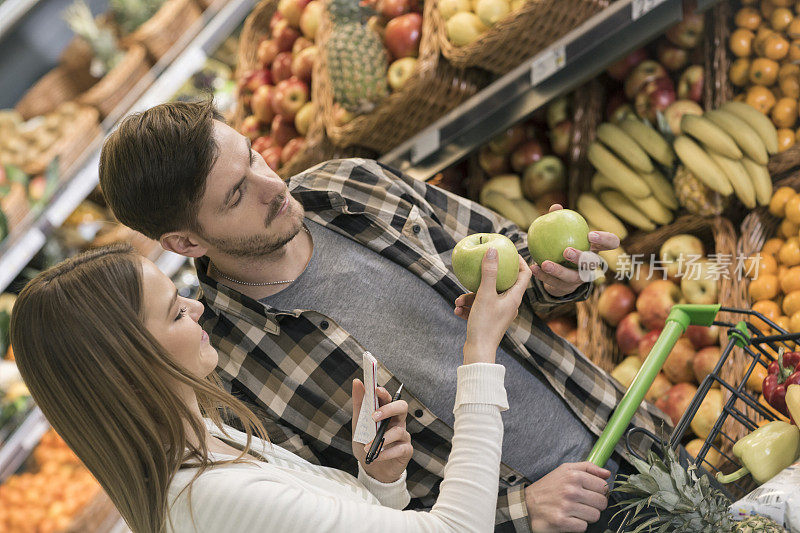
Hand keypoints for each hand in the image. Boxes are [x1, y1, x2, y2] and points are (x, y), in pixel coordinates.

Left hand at [351, 379, 411, 483]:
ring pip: (399, 430)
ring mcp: (403, 435)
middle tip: (374, 416)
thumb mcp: (359, 425)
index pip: (388, 397)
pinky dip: (386, 453)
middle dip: (389, 409)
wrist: (371, 469)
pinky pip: (400, 449)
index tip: (375, 390)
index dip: (384, 392)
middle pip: (402, 407)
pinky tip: (377, 456)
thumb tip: (357, 382)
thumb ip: (359, 404)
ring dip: (382, 439)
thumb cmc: (366, 444)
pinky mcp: (406, 450)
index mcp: (386, 412)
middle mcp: (397, 421)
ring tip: (368, 447)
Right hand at [454, 249, 531, 363]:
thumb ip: (489, 272)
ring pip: (486, 297)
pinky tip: (457, 310)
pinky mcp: (489, 321)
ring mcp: (499, 313)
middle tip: (480, 267)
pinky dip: (468, 307)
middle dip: (485, 278)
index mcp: (514, 298)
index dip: (519, 261)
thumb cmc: (484, 323)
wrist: (478, 352)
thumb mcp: (485, 295)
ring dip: (470, 297)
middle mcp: (509, 305)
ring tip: (458, 301)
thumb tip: (493, 250)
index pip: (524, 275)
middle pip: (502, 284)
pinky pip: (479, 308)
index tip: (509, 252)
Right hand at [525, 462, 610, 531]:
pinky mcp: (562, 522)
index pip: (603, 486)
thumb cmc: (548, 488)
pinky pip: (584, 527)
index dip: (600, 491)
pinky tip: (569, 518)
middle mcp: (571, 490)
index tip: (592, 493)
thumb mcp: (565, 470)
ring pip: (595, 516)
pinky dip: (577, 525)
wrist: (527, 505)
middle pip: (602, 503)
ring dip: (586, 515)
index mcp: (574, 476)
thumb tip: (607, 473)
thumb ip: (587, 467)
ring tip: (575, 511)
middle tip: (583, 503)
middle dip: (594, 505)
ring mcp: (567, 507)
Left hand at [530, 204, 619, 296]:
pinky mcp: (567, 288)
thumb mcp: (563, 233)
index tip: (590, 235)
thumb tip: (555, 207)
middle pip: (592, 263)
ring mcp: (580, 278)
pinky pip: (554, 282)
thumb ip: (560, 220)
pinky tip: (533, 267)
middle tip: (566, 251)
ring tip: (545, 263)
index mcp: (595, 249)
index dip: (605, 240)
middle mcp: (591, 265)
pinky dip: (543, 275)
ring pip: (572, 276)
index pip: (610, 243)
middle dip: (581, 258)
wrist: (558, 273)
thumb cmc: (563, 244)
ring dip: (558, 270)